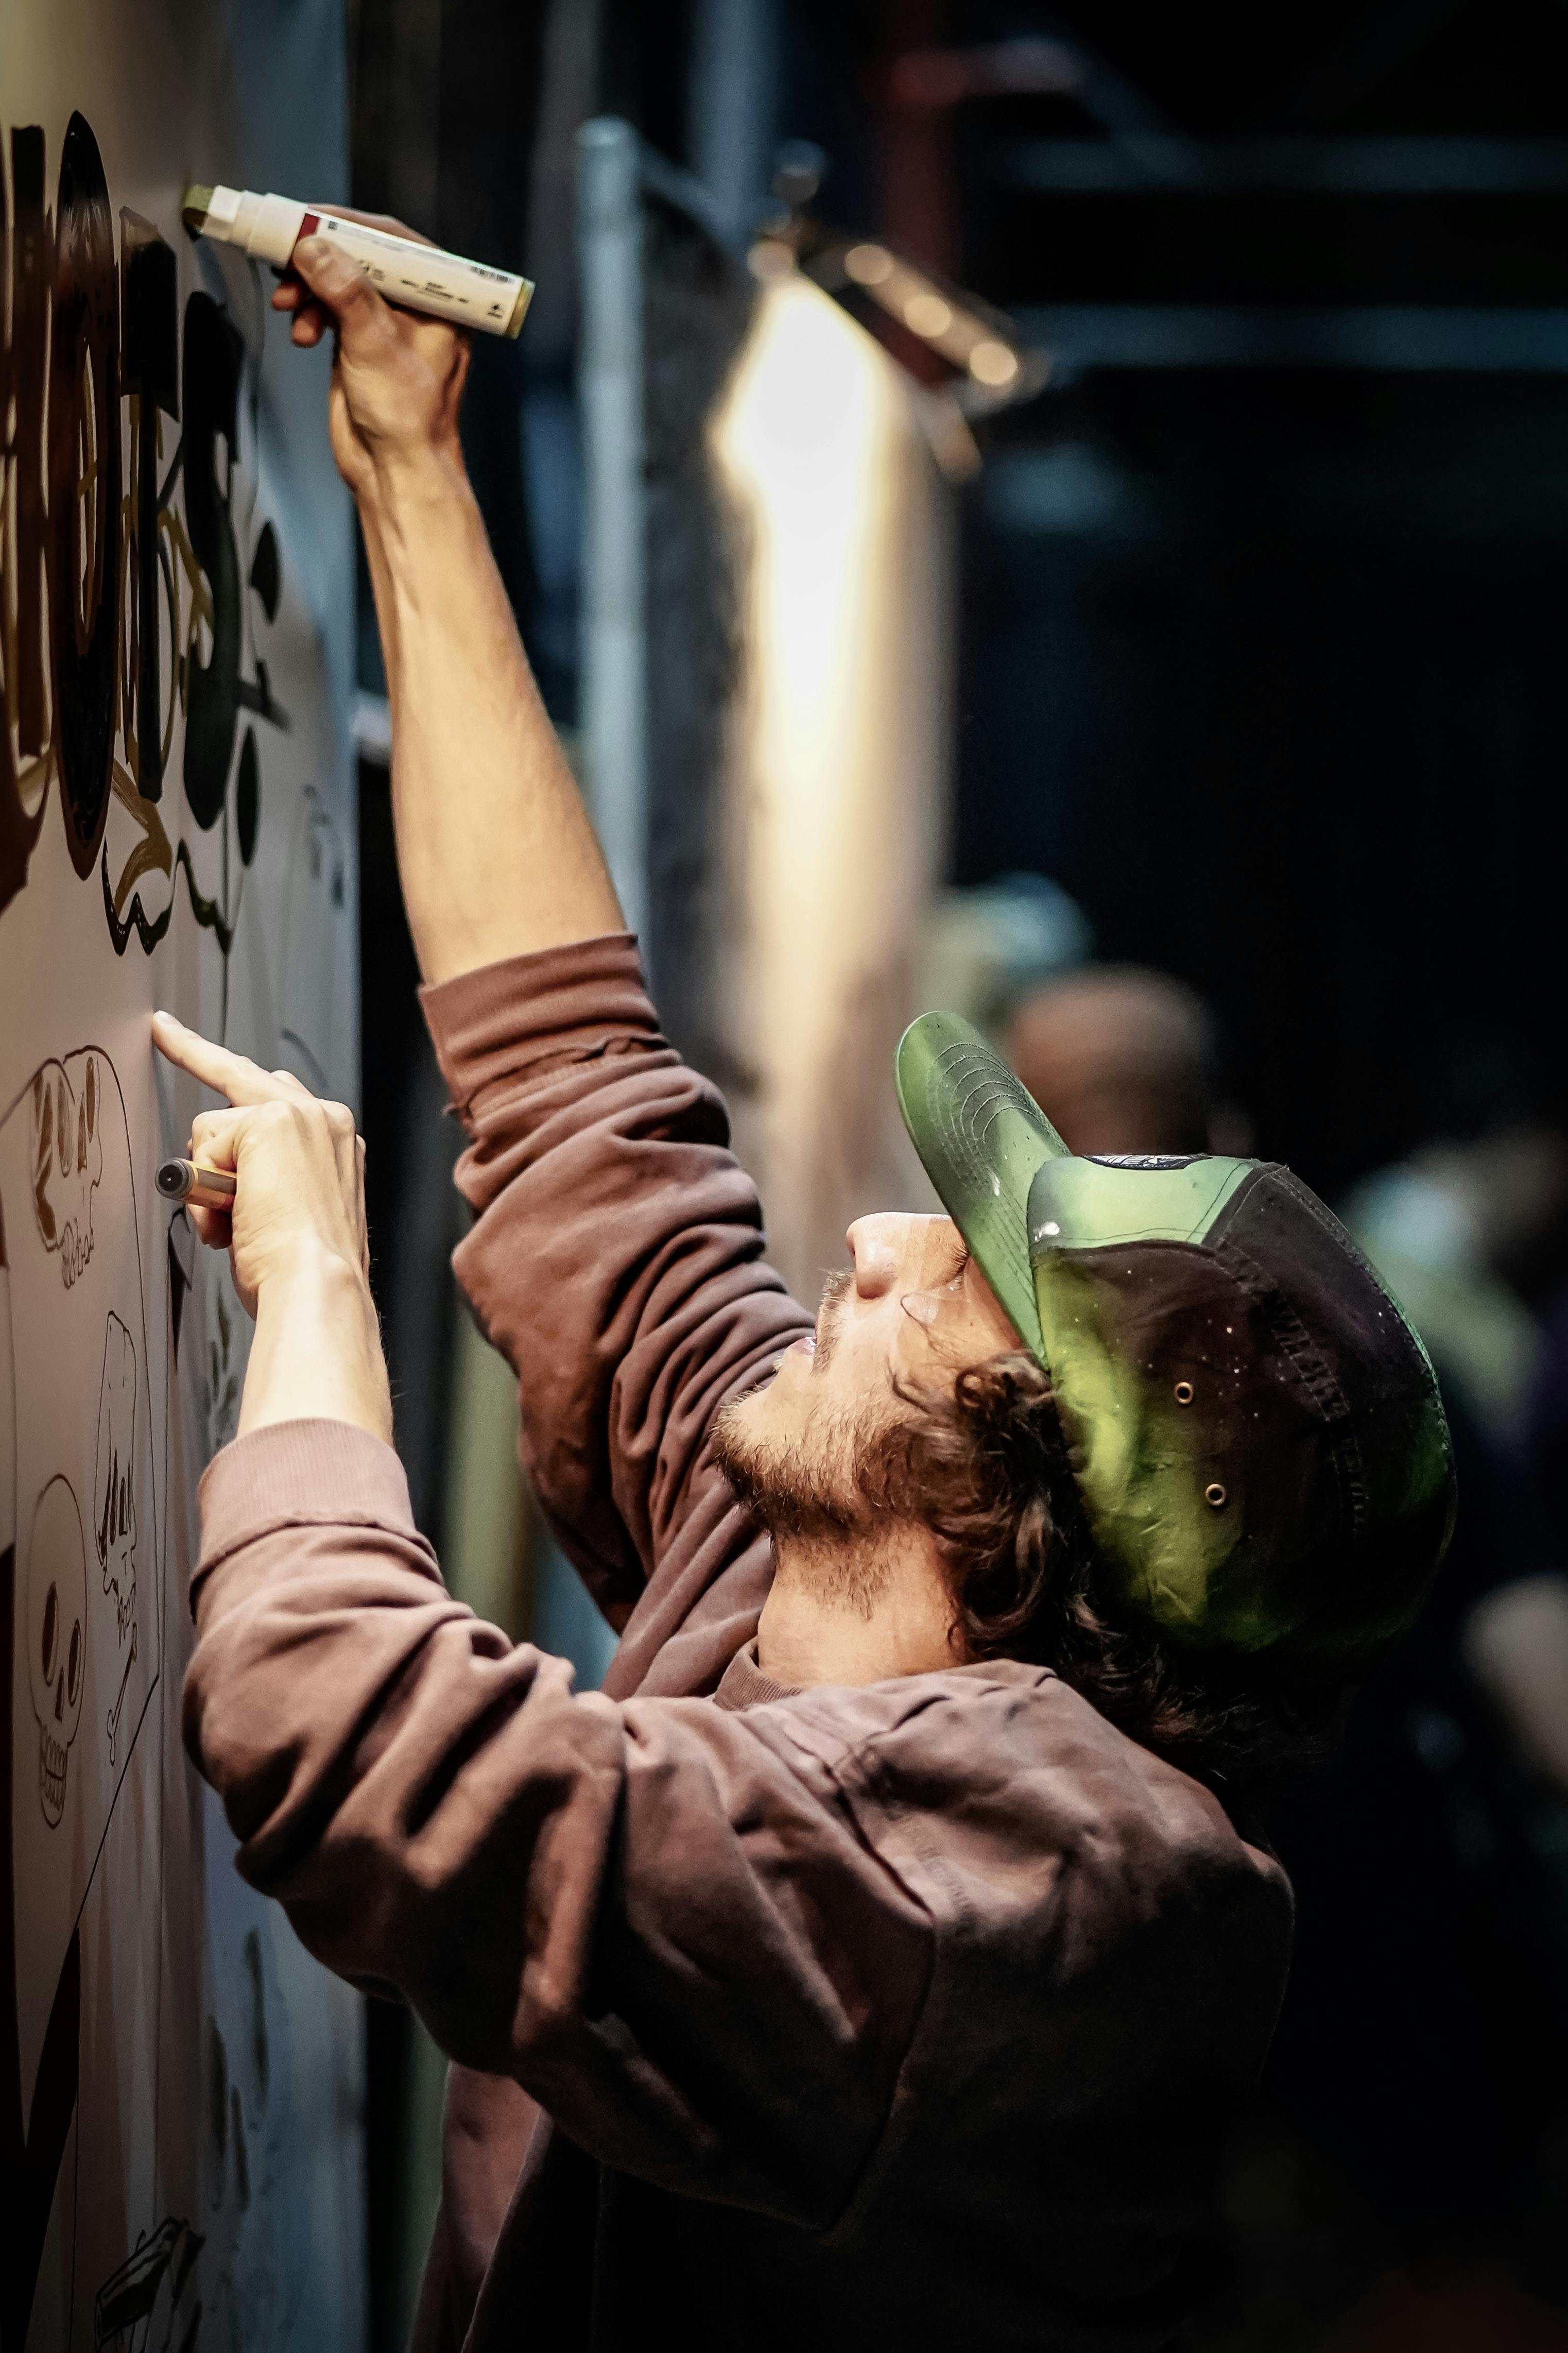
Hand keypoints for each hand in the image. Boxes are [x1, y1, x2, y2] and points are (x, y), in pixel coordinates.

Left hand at [151, 1013, 368, 1316]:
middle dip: (198, 1054)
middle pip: (243, 1077)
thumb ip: (262, 1182)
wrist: (317, 1284)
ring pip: (214, 1126)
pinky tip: (232, 1215)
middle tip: (163, 1028)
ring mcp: (299, 1115)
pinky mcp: (267, 1123)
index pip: (280, 1095)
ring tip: (232, 1221)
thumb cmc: (304, 1269)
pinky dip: (203, 1186)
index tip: (200, 1041)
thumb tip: (211, 1183)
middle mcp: (325, 1120)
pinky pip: (204, 1145)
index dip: (233, 1070)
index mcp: (337, 1144)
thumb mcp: (286, 1215)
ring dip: (207, 1177)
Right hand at [275, 218, 469, 497]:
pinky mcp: (360, 343)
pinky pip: (329, 310)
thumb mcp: (376, 345)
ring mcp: (386, 324)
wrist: (396, 472)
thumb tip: (316, 247)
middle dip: (319, 259)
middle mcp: (415, 306)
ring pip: (339, 282)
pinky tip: (300, 331)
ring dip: (307, 288)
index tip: (309, 219)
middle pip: (361, 257)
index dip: (349, 225)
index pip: (394, 241)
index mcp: (439, 299)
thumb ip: (347, 291)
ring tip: (288, 304)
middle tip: (286, 258)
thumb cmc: (409, 419)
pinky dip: (309, 313)